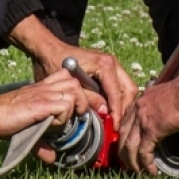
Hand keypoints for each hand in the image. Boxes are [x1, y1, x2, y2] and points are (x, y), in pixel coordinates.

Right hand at [0, 69, 99, 139]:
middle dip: (84, 98)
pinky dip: (64, 116)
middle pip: (76, 82)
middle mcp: (46, 88)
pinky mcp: (41, 104)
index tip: (84, 109)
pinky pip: (64, 106)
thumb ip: (42, 141)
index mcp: (44, 88)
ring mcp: (44, 94)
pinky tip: (54, 124)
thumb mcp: (29, 128)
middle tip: (80, 115)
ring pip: (74, 91)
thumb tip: (51, 157)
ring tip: (67, 120)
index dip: (81, 92)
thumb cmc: (6, 119)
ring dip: (75, 107)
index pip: (69, 79)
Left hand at [9, 17, 135, 120]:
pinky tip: (110, 113)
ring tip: (115, 122)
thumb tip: (105, 112)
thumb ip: (89, 98)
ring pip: (127, 88)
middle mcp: (112, 63)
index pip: (118, 94)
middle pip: (129, 90)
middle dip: (125, 110)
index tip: (115, 128)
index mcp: (105, 65)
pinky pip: (119, 86)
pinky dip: (118, 100)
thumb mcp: (70, 85)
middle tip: (117, 127)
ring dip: (123, 106)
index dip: (117, 113)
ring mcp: (112, 65)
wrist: (49, 49)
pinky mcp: (108, 69)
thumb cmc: (56, 64)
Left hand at [116, 74, 178, 174]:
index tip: (126, 149)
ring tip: (138, 172)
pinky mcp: (152, 130)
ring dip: (132, 162)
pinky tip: (152, 171)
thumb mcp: (161, 96)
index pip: (124, 124)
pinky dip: (147, 164)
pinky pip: (144, 151)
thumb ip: (155, 106)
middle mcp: (136, 111)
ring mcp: (142, 120)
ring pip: (130, 146)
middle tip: (129, 165)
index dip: (124, 138)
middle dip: (124, 153)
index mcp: (138, 103)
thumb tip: (160, 116)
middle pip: (123, 136)